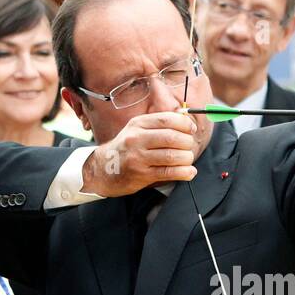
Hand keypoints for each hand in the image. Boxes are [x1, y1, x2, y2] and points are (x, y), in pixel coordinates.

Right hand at [82, 111, 198, 195]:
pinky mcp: (141, 175)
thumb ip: (159, 124)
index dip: (184, 124)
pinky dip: (184, 172)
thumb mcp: (137, 130)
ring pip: (171, 155)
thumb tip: (186, 119)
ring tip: (188, 159)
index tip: (191, 130)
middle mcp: (136, 139)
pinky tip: (190, 171)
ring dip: (187, 158)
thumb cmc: (127, 149)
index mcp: (138, 124)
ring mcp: (138, 157)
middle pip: (171, 137)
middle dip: (187, 142)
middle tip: (189, 146)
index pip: (167, 119)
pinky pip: (168, 172)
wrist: (104, 169)